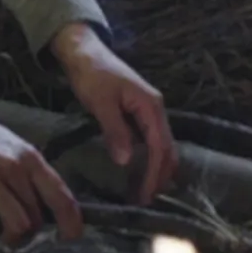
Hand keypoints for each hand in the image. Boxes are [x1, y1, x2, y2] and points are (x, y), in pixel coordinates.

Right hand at [0, 90, 84, 243]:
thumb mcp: (10, 147)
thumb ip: (27, 172)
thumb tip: (44, 204)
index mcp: (30, 157)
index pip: (60, 194)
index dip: (71, 220)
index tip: (72, 236)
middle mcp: (14, 167)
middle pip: (37, 217)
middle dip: (29, 231)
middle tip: (14, 230)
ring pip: (17, 225)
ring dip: (9, 236)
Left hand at [49, 22, 179, 204]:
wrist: (84, 51)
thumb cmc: (92, 75)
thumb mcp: (101, 103)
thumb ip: (115, 130)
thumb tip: (126, 161)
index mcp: (151, 106)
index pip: (159, 147)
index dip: (154, 174)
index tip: (145, 196)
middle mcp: (156, 109)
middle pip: (167, 148)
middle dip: (161, 176)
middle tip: (147, 201)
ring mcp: (149, 110)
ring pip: (161, 145)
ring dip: (156, 169)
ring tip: (144, 192)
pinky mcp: (139, 112)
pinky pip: (150, 140)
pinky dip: (148, 158)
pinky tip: (138, 171)